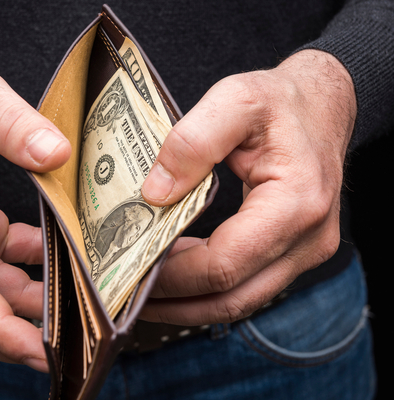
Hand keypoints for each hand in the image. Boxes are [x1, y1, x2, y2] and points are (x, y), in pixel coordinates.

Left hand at [139, 50, 355, 324]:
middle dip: (174, 302)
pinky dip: (207, 289)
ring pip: (240, 301)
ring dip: (189, 304)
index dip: (174, 275)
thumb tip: (154, 194)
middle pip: (232, 297)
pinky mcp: (295, 253)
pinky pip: (247, 285)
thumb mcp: (235, 100)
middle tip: (127, 294)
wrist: (322, 105)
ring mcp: (306, 252)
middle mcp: (309, 239)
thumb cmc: (280, 101)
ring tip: (143, 293)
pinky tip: (175, 275)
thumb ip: (192, 141)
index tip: (133, 268)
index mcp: (295, 203)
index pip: (225, 264)